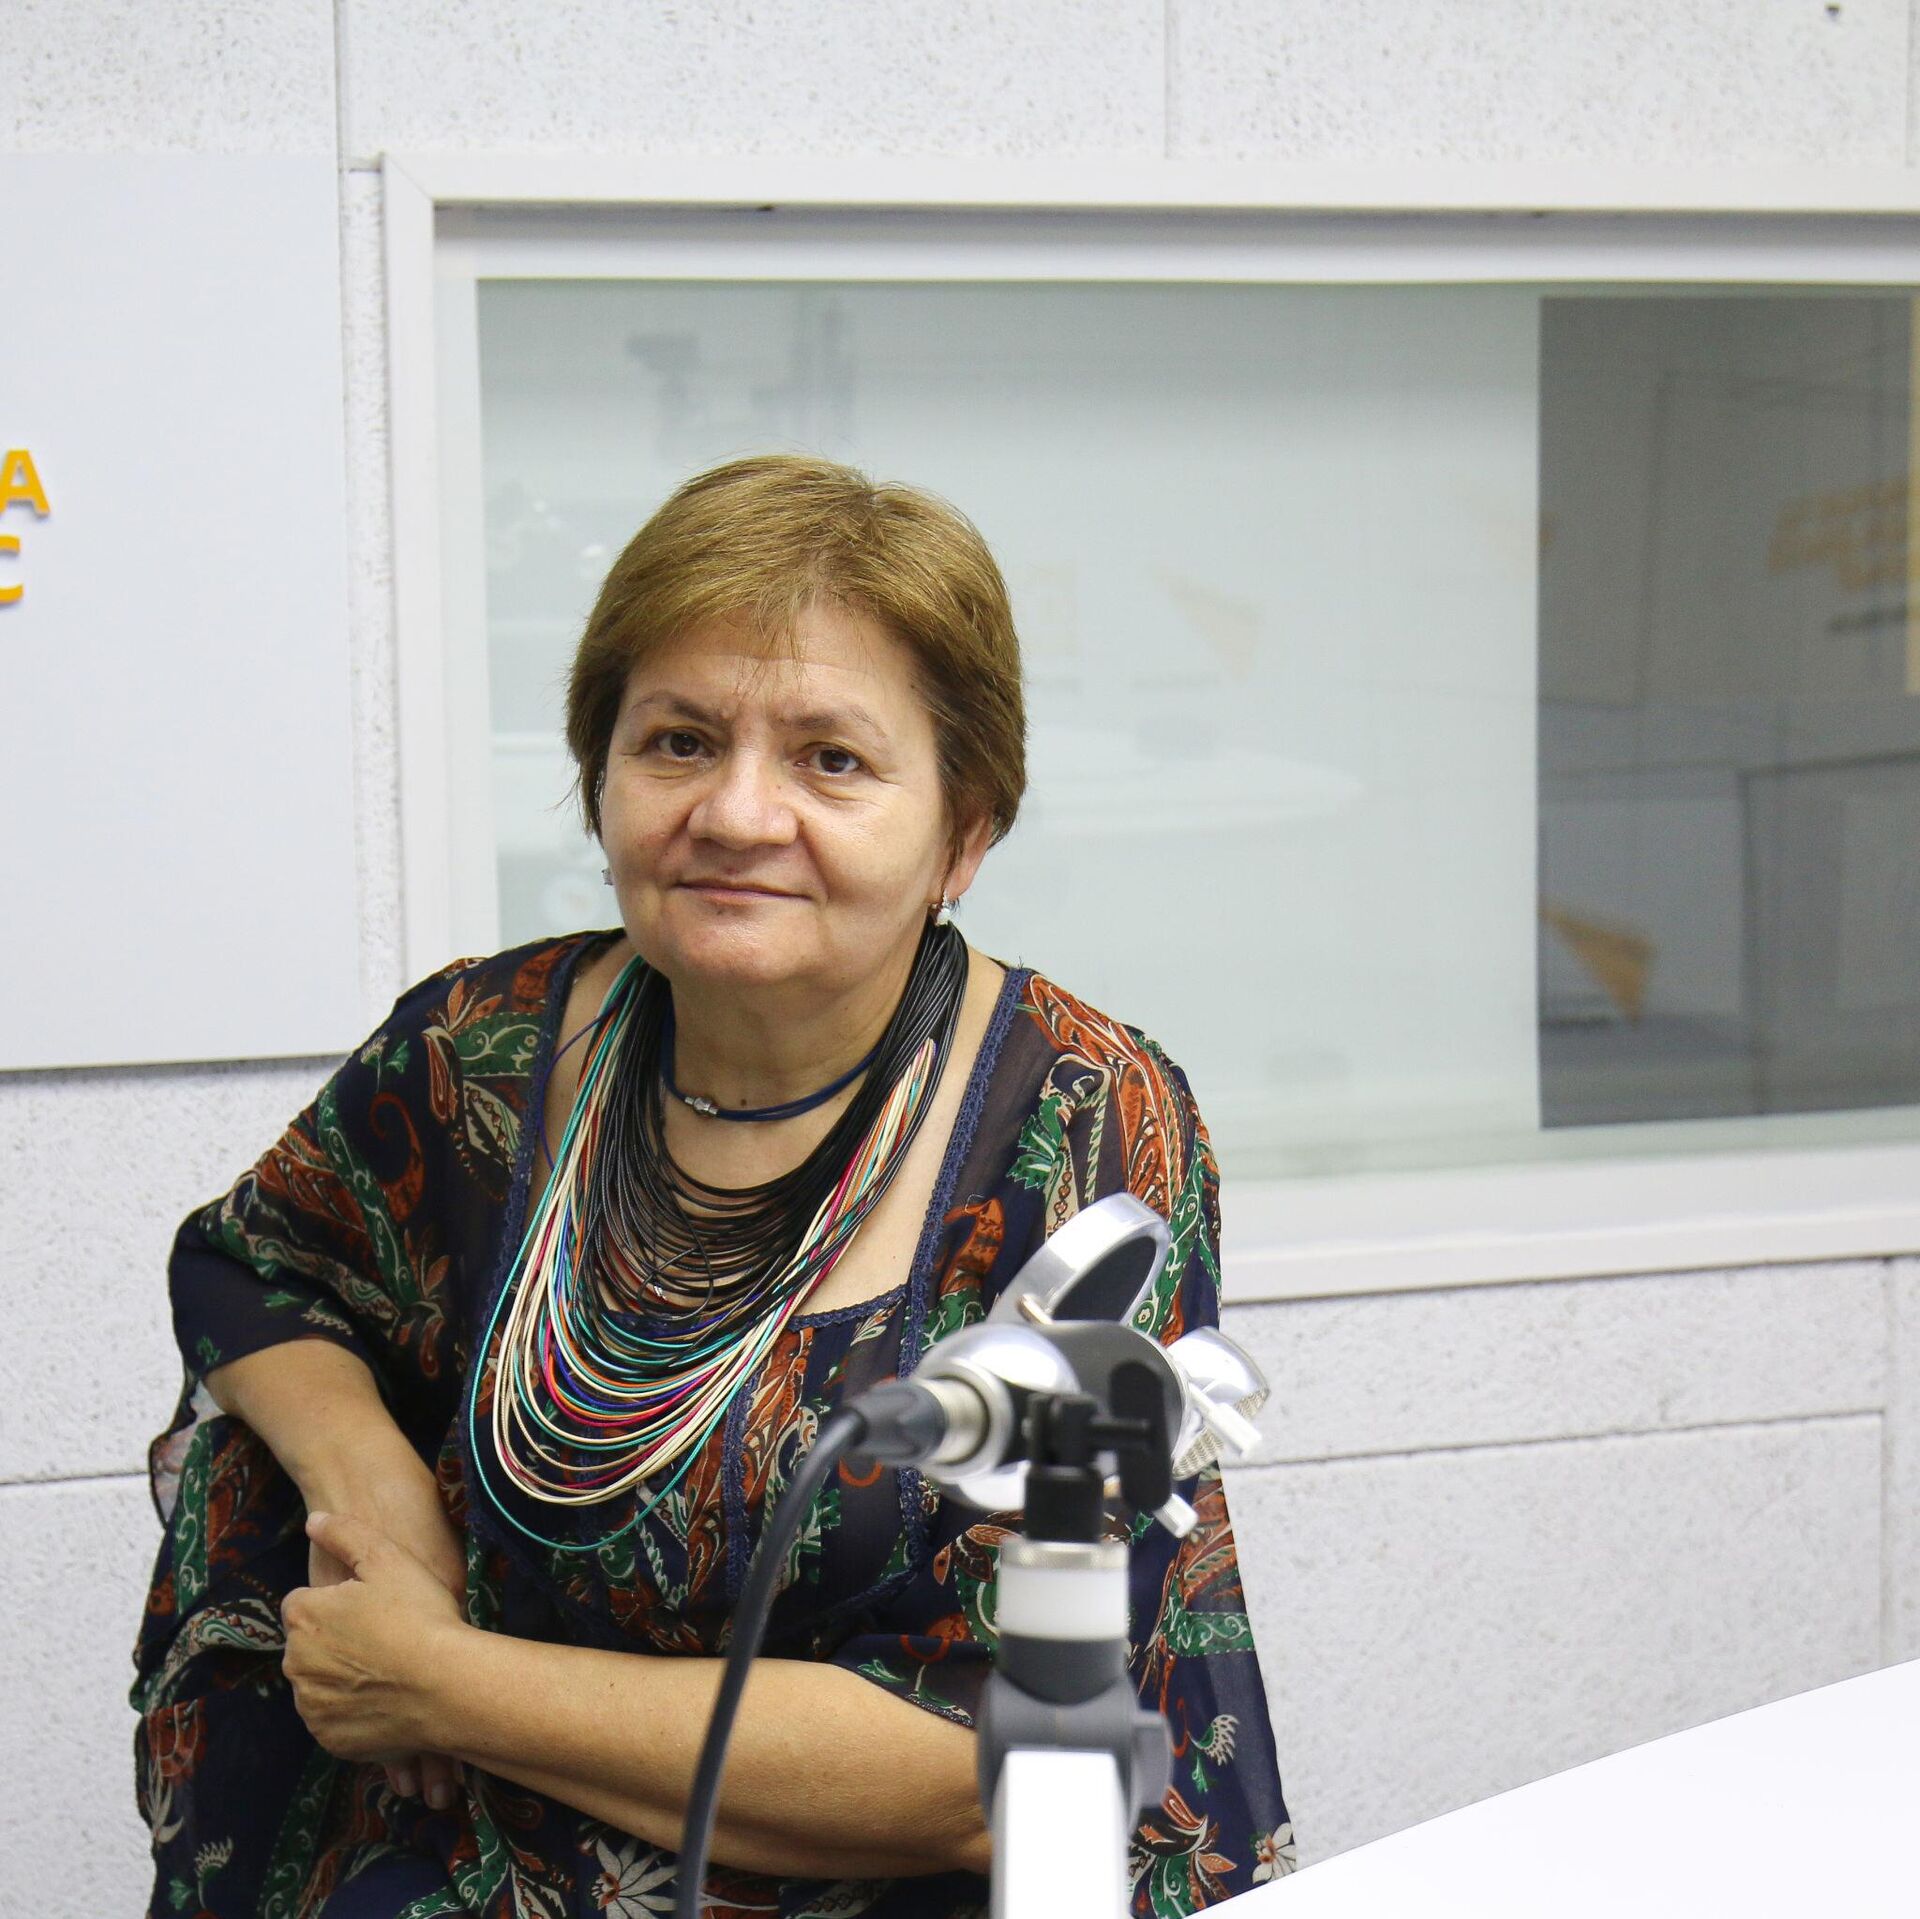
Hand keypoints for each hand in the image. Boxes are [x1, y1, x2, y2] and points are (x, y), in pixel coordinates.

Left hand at [302, 1443, 466, 1807]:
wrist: (447, 1687)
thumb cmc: (419, 1616)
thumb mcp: (387, 1557)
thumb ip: (344, 1532)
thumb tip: (314, 1519)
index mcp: (304, 1617)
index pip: (302, 1602)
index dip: (336, 1601)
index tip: (369, 1606)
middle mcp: (296, 1664)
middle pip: (310, 1645)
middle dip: (336, 1640)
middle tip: (384, 1635)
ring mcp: (312, 1707)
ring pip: (321, 1683)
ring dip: (342, 1676)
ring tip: (389, 1667)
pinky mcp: (331, 1740)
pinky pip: (336, 1719)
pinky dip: (354, 1711)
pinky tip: (388, 1696)